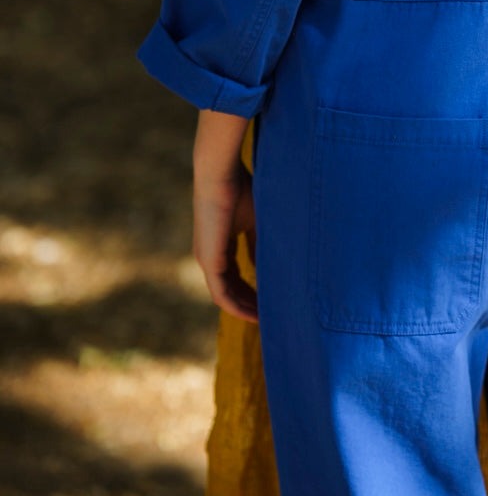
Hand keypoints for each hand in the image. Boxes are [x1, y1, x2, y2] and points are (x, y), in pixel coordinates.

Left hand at [192, 110, 258, 322]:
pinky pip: (222, 295)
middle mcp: (210, 257)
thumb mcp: (255, 220)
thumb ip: (259, 243)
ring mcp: (207, 261)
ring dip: (245, 310)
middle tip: (271, 316)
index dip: (252, 291)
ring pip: (226, 297)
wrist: (219, 175)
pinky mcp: (209, 262)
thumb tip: (271, 265)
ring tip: (266, 320)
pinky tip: (255, 314)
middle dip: (250, 304)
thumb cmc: (239, 189)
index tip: (271, 300)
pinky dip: (238, 307)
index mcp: (220, 246)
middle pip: (231, 290)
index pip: (235, 276)